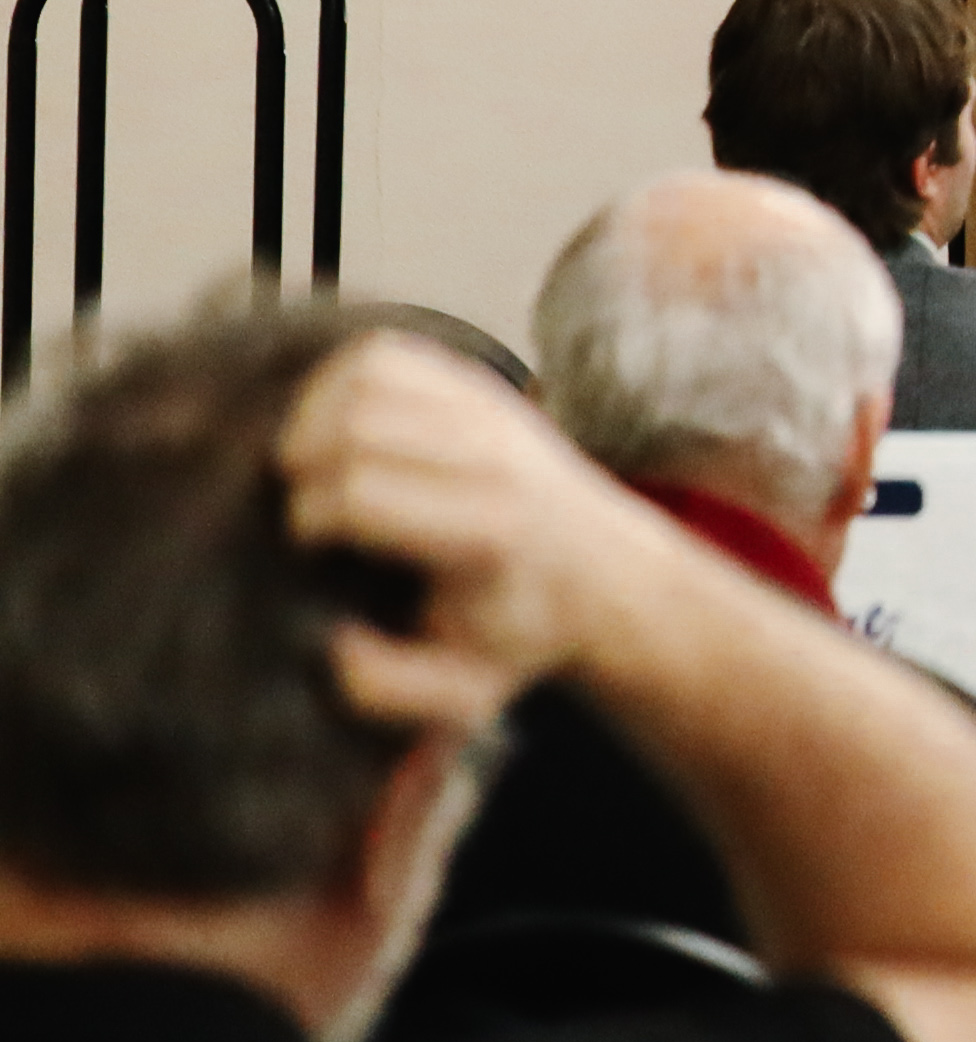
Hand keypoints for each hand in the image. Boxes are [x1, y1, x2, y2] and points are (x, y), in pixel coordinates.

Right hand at [277, 334, 667, 735]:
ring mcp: (489, 411)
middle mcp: (493, 457)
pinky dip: (337, 378)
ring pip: (365, 376)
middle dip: (303, 467)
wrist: (605, 576)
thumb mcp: (462, 689)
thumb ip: (390, 687)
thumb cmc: (518, 632)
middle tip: (304, 505)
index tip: (311, 547)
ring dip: (313, 417)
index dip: (310, 518)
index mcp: (487, 529)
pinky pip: (385, 352)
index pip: (359, 492)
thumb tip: (334, 642)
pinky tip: (329, 426)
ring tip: (307, 465)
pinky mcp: (479, 385)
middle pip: (354, 425)